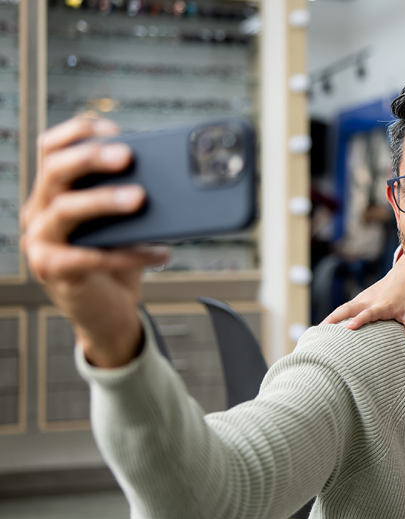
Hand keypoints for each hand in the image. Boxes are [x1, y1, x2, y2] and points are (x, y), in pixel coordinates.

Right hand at [21, 116, 168, 366]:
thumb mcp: (126, 223)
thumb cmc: (119, 262)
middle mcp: (40, 211)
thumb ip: (135, 196)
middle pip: (55, 170)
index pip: (52, 147)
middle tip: (128, 156)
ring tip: (141, 198)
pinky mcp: (53, 272)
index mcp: (54, 191)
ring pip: (65, 209)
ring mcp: (41, 242)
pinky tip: (160, 253)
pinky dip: (127, 253)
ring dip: (105, 200)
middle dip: (91, 156)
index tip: (115, 129)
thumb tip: (175, 171)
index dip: (79, 133)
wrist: (110, 313)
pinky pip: (88, 257)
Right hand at [322, 255, 404, 351]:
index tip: (349, 327)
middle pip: (348, 309)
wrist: (401, 277)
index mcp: (382, 305)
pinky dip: (334, 315)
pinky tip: (325, 325)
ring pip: (343, 308)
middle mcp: (369, 301)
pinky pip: (344, 307)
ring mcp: (362, 298)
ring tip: (318, 330)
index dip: (360, 319)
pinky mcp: (358, 299)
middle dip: (335, 318)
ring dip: (330, 317)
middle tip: (322, 330)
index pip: (369, 313)